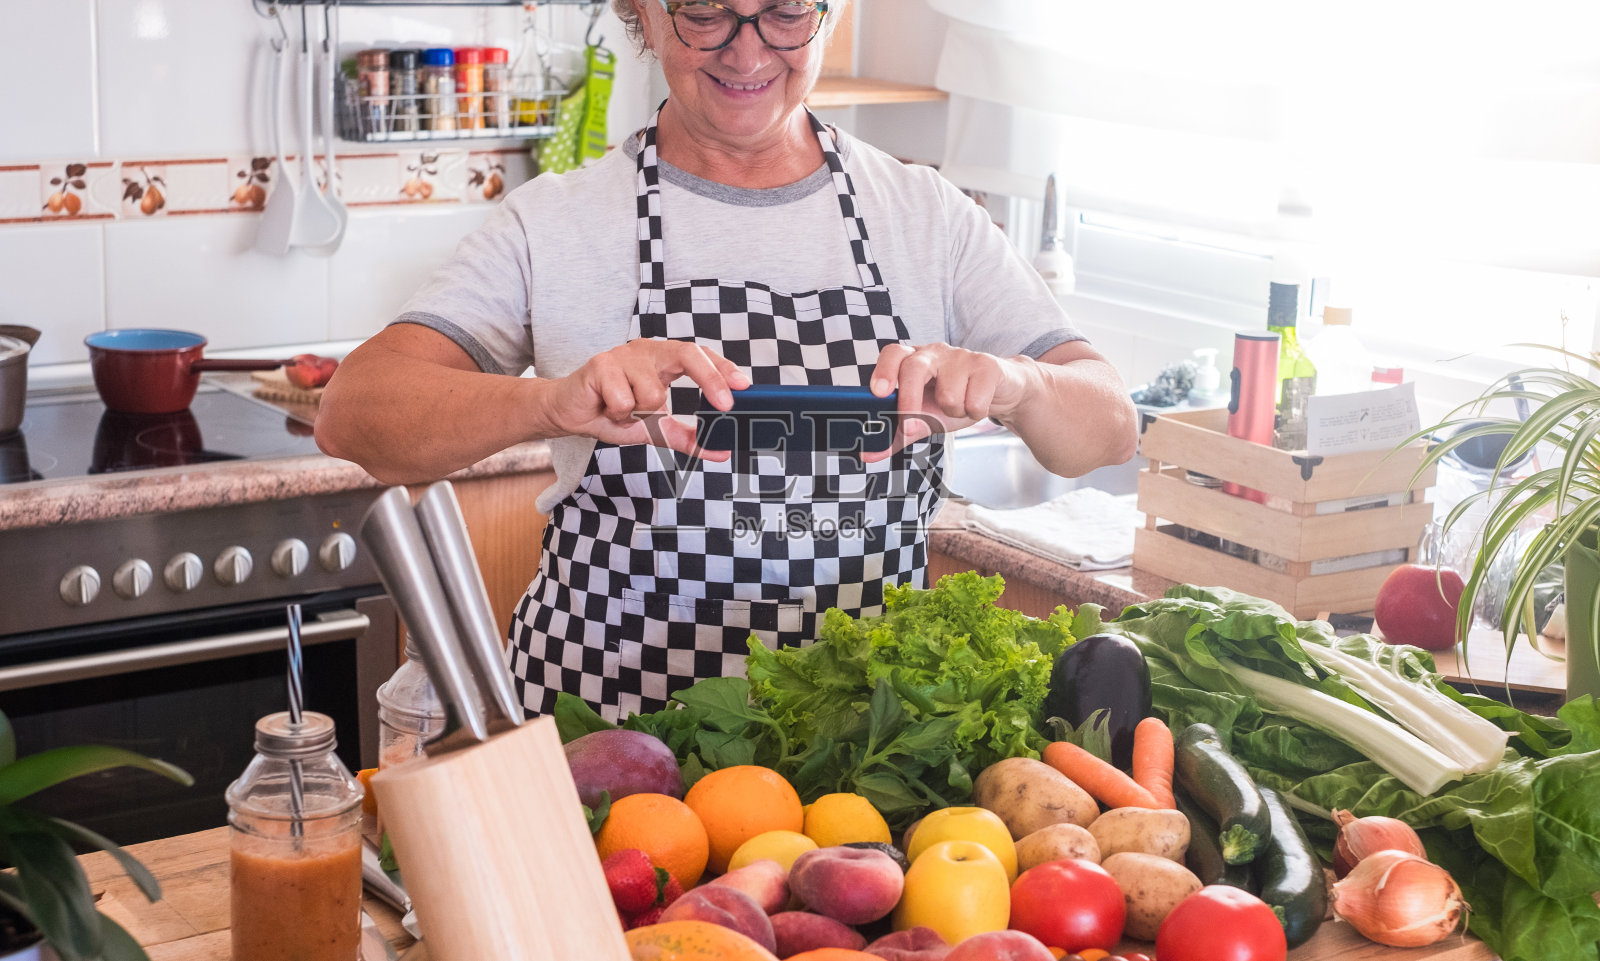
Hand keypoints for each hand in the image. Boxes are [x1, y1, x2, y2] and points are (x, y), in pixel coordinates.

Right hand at [543, 339, 749, 458]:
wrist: (569, 414)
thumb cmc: (612, 413)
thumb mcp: (655, 428)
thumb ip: (687, 437)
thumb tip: (721, 450)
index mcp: (663, 359)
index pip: (700, 354)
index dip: (723, 368)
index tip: (744, 386)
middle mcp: (646, 350)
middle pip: (687, 355)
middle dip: (710, 379)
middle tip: (725, 404)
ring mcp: (623, 355)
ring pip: (653, 393)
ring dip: (640, 415)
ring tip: (624, 414)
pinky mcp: (600, 365)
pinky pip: (625, 400)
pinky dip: (618, 415)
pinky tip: (607, 410)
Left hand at [863, 343, 1029, 461]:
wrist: (998, 391)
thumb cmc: (956, 398)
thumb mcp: (924, 416)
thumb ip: (897, 433)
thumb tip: (867, 453)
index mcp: (913, 359)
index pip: (892, 354)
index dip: (883, 371)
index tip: (878, 393)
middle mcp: (934, 352)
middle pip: (914, 369)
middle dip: (911, 402)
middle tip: (914, 427)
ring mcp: (960, 355)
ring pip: (947, 395)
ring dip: (953, 412)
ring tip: (960, 405)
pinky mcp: (986, 364)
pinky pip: (974, 401)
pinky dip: (974, 412)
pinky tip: (977, 403)